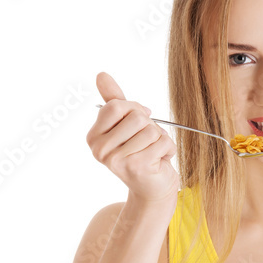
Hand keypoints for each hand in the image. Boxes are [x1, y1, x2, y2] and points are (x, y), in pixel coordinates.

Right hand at [86, 72, 179, 203]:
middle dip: (149, 126)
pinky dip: (168, 149)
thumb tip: (101, 74)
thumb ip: (113, 99)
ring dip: (160, 139)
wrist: (153, 187)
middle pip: (135, 117)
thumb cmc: (140, 152)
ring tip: (153, 152)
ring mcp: (117, 161)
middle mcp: (100, 150)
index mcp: (93, 137)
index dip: (134, 109)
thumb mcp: (125, 124)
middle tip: (147, 143)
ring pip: (151, 130)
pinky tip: (160, 161)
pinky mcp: (138, 168)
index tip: (141, 121)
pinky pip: (163, 142)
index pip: (116, 106)